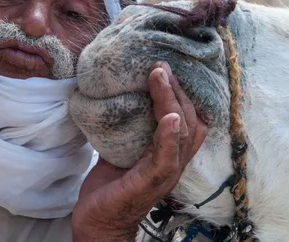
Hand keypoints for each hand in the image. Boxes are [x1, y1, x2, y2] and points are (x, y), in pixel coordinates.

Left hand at [71, 62, 207, 241]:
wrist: (98, 222)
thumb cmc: (111, 187)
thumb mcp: (122, 149)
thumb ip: (129, 127)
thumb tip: (120, 94)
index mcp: (169, 152)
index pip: (188, 118)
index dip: (181, 92)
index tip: (164, 68)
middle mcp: (174, 161)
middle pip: (190, 120)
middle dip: (177, 89)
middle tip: (160, 65)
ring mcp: (165, 173)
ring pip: (182, 133)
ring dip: (172, 102)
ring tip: (160, 77)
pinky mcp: (150, 182)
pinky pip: (166, 158)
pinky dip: (170, 136)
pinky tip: (169, 118)